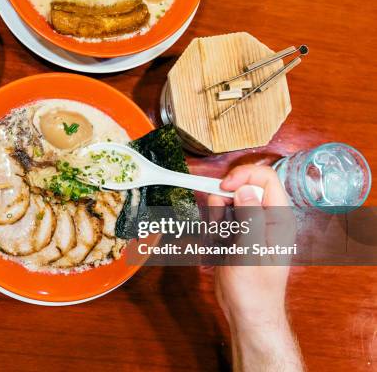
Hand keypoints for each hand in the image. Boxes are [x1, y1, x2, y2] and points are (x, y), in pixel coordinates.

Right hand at [209, 165, 302, 370]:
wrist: (247, 314)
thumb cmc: (255, 290)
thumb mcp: (251, 253)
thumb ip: (250, 218)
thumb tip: (245, 190)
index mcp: (278, 218)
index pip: (264, 177)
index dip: (243, 176)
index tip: (223, 188)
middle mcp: (265, 218)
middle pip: (239, 188)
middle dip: (222, 203)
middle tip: (220, 227)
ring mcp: (249, 226)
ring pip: (225, 204)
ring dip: (215, 220)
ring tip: (220, 243)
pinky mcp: (235, 236)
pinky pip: (218, 221)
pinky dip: (212, 233)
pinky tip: (217, 251)